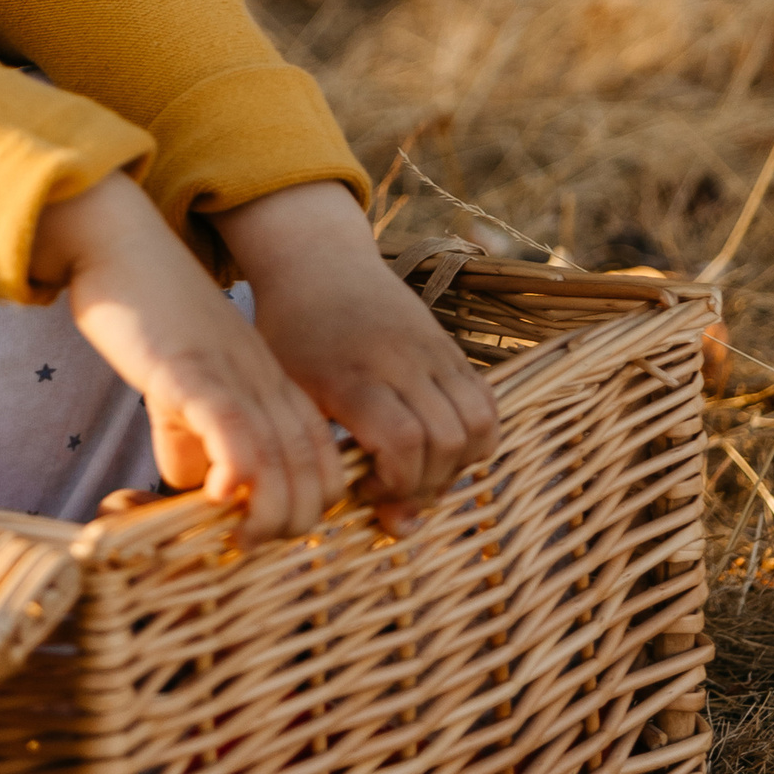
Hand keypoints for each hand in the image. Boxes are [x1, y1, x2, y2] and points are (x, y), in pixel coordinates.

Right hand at [31, 174, 346, 544]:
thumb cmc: (151, 318)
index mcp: (275, 390)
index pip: (325, 470)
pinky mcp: (194, 369)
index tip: (263, 533)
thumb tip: (199, 493)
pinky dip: (236, 474)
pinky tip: (214, 498)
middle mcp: (268, 386)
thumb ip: (200, 439)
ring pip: (283, 464)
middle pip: (317, 478)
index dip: (306, 514)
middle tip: (245, 542)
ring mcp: (235, 377)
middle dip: (290, 526)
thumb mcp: (189, 385)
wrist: (123, 246)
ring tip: (234, 535)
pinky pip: (234, 431)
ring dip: (267, 516)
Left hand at [208, 181, 498, 526]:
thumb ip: (321, 451)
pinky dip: (476, 438)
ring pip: (477, 424)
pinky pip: (486, 403)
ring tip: (419, 473)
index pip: (402, 443)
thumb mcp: (287, 389)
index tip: (365, 492)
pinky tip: (441, 449)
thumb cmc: (291, 334)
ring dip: (457, 465)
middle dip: (426, 484)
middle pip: (446, 441)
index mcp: (352, 376)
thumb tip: (349, 511)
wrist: (318, 262)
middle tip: (391, 490)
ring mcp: (432, 353)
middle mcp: (401, 362)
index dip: (395, 484)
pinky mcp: (450, 349)